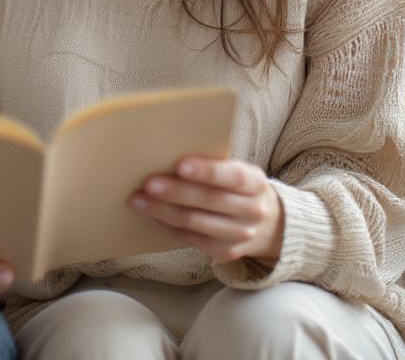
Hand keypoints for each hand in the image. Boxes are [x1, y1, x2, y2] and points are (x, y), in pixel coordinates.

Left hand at [129, 157, 283, 263]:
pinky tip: (150, 215)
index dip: (207, 171)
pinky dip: (167, 225)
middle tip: (148, 183)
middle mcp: (253, 211)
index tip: (180, 165)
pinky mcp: (225, 252)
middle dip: (176, 192)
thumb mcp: (234, 170)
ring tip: (138, 200)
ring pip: (196, 223)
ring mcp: (240, 235)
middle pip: (210, 201)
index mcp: (256, 183)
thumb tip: (166, 153)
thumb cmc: (235, 185)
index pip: (233, 176)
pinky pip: (190, 238)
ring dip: (163, 211)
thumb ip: (211, 164)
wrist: (266, 223)